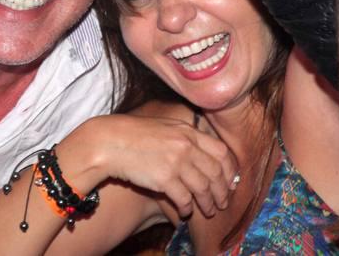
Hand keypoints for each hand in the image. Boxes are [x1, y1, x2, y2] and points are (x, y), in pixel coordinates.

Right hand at [71, 114, 238, 218]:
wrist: (108, 142)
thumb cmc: (132, 135)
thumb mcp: (163, 127)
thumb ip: (184, 137)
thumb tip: (202, 154)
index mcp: (187, 131)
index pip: (222, 152)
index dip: (230, 170)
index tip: (229, 182)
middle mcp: (185, 145)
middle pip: (216, 173)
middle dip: (222, 192)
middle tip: (222, 202)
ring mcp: (176, 162)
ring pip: (204, 189)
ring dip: (208, 204)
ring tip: (207, 211)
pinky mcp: (164, 179)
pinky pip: (185, 199)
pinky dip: (187, 209)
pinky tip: (185, 212)